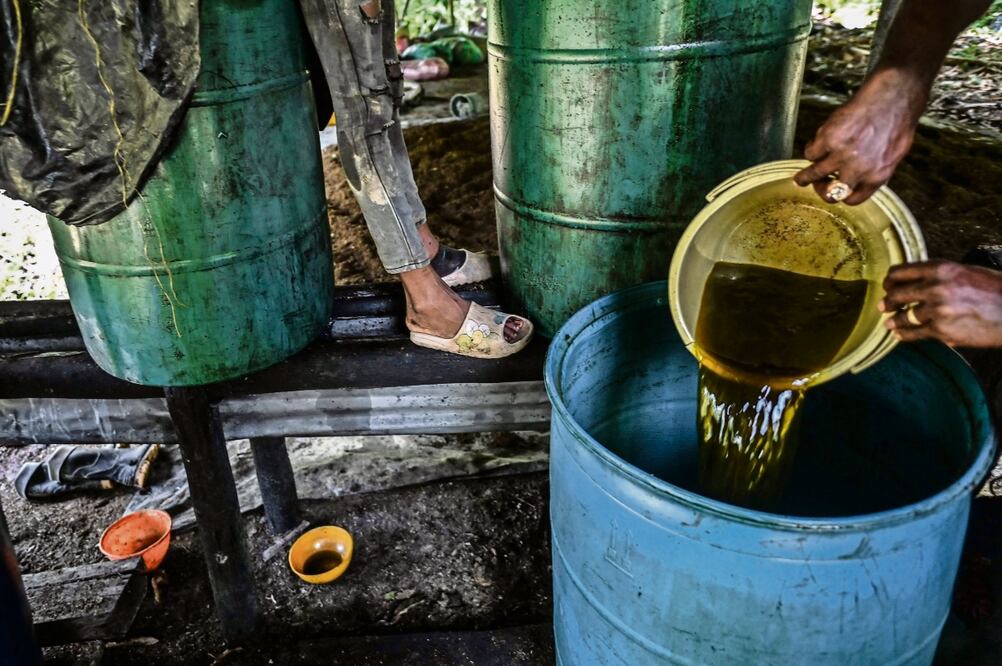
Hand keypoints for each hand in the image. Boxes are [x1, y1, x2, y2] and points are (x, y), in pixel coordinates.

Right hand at [794, 69, 926, 204]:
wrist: (894, 96)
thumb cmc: (898, 120)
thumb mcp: (893, 154)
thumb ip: (876, 169)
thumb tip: (862, 176)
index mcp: (877, 177)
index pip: (853, 199)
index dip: (842, 196)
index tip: (836, 190)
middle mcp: (858, 170)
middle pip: (831, 193)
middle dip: (821, 191)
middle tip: (817, 185)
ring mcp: (841, 155)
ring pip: (814, 174)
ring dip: (804, 177)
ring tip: (800, 178)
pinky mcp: (828, 139)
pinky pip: (811, 153)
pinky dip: (811, 149)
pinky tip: (815, 144)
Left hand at [880, 261, 1001, 347]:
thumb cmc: (995, 289)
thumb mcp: (967, 272)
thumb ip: (940, 276)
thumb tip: (916, 282)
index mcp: (941, 268)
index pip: (900, 272)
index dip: (890, 280)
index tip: (888, 285)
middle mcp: (936, 287)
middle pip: (896, 294)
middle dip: (888, 301)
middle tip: (884, 305)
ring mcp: (938, 310)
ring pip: (905, 316)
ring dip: (895, 320)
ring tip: (890, 322)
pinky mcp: (943, 331)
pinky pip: (915, 333)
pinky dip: (904, 334)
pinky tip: (899, 334)